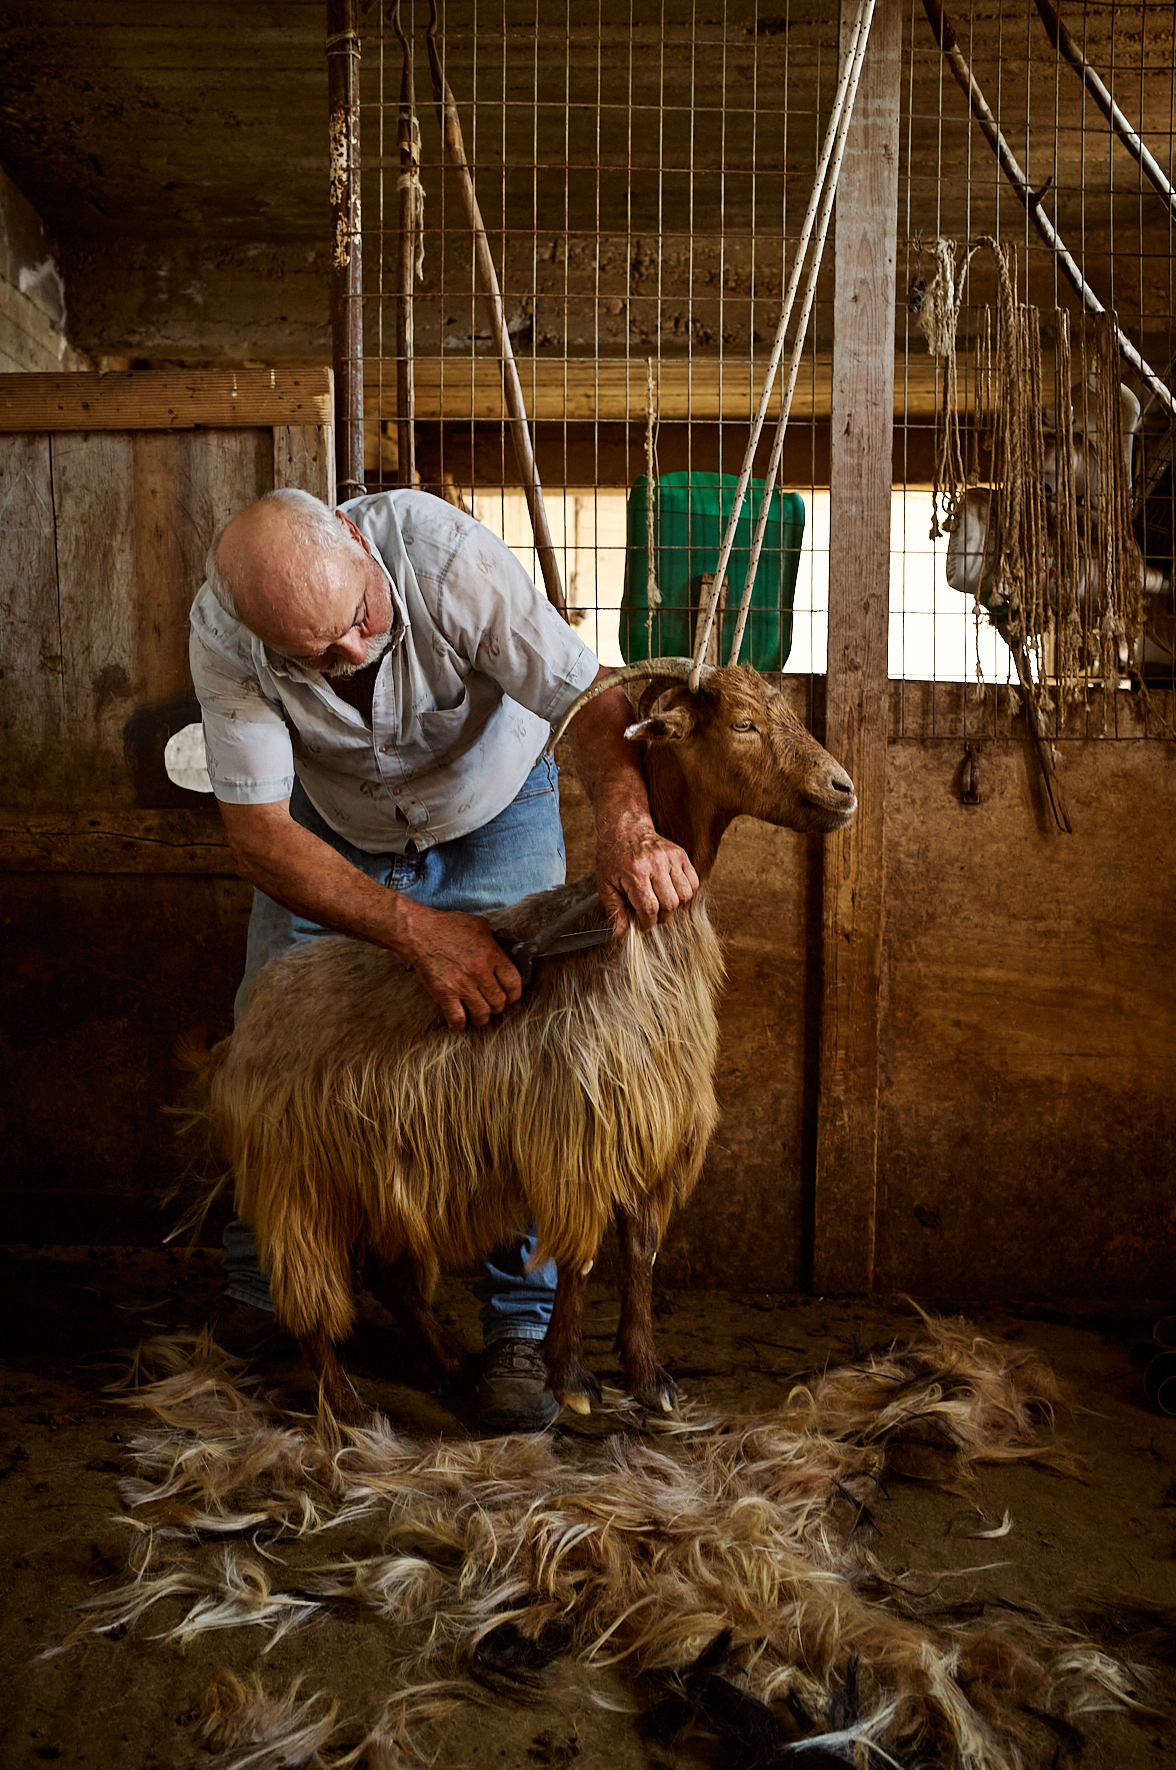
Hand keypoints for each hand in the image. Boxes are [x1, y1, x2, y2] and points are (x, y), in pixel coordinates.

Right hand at [398, 903, 522, 1029]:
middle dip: (498, 1005)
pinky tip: (461, 1021)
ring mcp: (461, 985)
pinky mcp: (444, 994)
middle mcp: (479, 972)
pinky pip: (457, 1018)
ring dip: (483, 1016)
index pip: (514, 983)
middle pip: (499, 1002)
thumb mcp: (479, 925)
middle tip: (493, 1003)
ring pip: (482, 1014)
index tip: (511, 995)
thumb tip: (503, 947)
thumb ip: (494, 939)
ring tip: (479, 1012)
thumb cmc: (447, 926)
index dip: (515, 993)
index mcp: (491, 955)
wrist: (420, 932)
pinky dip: (461, 1024)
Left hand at [595, 812, 699, 935]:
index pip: (649, 908)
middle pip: (670, 904)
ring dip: (675, 904)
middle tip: (652, 913)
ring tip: (662, 901)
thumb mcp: (606, 884)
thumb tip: (621, 935)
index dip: (648, 922)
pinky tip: (671, 890)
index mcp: (635, 872)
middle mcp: (655, 864)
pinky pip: (694, 881)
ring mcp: (670, 857)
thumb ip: (615, 910)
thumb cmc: (613, 857)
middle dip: (661, 916)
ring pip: (685, 895)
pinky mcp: (680, 854)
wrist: (625, 828)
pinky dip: (686, 891)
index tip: (644, 925)